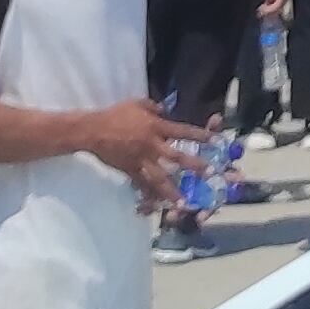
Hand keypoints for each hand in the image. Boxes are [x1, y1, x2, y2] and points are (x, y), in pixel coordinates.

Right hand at [83, 96, 206, 199]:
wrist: (93, 131)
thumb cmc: (116, 115)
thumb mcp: (137, 103)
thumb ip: (154, 107)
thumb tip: (165, 109)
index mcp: (156, 127)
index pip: (182, 131)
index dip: (200, 136)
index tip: (215, 141)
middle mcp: (152, 145)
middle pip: (177, 157)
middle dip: (194, 166)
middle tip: (209, 174)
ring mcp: (141, 160)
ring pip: (160, 178)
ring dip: (173, 191)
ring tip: (185, 203)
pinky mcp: (130, 171)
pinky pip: (142, 185)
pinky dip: (150, 195)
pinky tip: (157, 205)